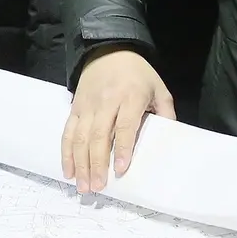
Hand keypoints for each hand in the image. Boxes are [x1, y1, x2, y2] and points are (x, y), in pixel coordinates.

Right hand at [62, 48, 173, 194]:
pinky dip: (66, 153)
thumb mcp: (159, 88)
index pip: (124, 126)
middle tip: (98, 187)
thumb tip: (170, 138)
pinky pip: (68, 132)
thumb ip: (165, 112)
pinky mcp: (75, 108)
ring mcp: (87, 106)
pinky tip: (69, 170)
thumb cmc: (138, 73)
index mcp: (130, 97)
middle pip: (99, 136)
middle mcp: (106, 102)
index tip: (121, 170)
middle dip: (97, 164)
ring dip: (80, 163)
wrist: (107, 50)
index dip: (123, 149)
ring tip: (83, 185)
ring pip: (80, 137)